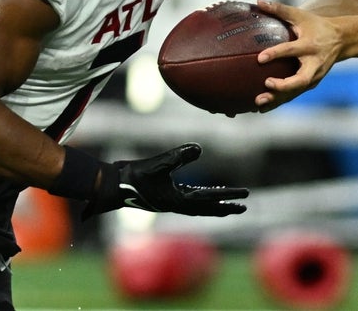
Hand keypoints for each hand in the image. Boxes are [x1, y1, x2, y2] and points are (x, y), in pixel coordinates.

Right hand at [82, 143, 247, 218]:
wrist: (112, 185)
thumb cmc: (134, 175)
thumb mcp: (158, 163)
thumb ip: (178, 155)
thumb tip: (199, 149)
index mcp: (179, 200)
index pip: (210, 199)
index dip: (229, 197)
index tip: (245, 197)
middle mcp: (177, 204)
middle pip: (208, 208)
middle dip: (226, 207)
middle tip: (244, 206)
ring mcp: (170, 202)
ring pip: (199, 207)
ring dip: (214, 205)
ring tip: (228, 203)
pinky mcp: (163, 197)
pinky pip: (188, 200)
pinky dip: (199, 198)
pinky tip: (202, 193)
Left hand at [253, 0, 342, 111]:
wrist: (341, 40)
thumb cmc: (317, 26)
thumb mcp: (300, 15)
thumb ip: (279, 9)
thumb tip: (258, 1)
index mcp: (310, 45)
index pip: (292, 50)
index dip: (276, 54)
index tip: (260, 58)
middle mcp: (314, 64)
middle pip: (300, 80)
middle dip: (283, 86)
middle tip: (266, 85)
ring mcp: (314, 76)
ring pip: (296, 91)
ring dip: (278, 99)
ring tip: (258, 104)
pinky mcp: (311, 83)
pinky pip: (294, 95)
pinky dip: (279, 102)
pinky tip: (262, 108)